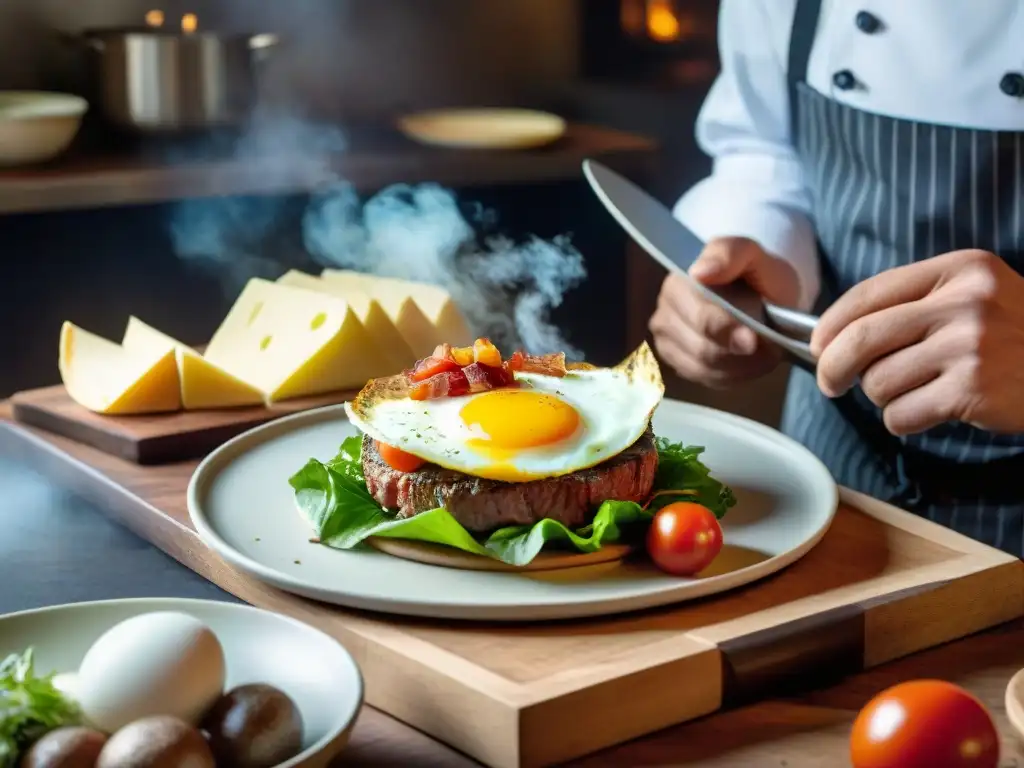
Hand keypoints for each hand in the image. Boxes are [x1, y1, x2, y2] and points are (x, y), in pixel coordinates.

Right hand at [649, 236, 801, 388]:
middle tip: (769, 349)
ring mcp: (666, 335)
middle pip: (701, 347)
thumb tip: (699, 271)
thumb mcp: (758, 258)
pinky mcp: (673, 358)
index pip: (700, 317)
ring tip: (762, 354)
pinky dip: (729, 375)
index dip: (728, 331)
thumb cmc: (760, 277)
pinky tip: (745, 361)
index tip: (753, 340)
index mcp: (681, 279)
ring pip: (702, 366)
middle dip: (739, 352)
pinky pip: (702, 377)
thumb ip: (732, 254)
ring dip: (738, 365)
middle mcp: (666, 307)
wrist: (761, 296)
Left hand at [810, 250, 1023, 434]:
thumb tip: (835, 334)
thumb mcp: (977, 297)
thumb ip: (917, 304)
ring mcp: (970, 346)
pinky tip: (931, 412)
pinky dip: (904, 421)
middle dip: (832, 366)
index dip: (832, 324)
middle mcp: (964, 302)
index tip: (818, 345)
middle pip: (862, 339)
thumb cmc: (1017, 337)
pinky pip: (901, 414)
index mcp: (959, 270)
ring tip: (915, 393)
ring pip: (878, 382)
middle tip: (829, 383)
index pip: (869, 293)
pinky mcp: (972, 390)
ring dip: (883, 397)